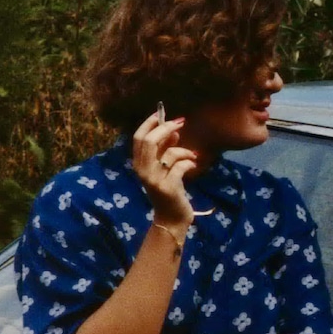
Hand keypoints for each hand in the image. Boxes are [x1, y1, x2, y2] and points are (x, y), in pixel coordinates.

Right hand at [132, 110, 198, 228]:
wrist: (172, 218)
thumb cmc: (169, 192)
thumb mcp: (164, 169)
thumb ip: (165, 150)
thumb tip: (172, 131)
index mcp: (139, 164)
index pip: (138, 138)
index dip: (150, 123)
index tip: (162, 114)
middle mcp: (142, 171)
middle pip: (150, 141)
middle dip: (166, 128)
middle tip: (181, 123)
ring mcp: (154, 180)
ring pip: (169, 153)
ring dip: (184, 151)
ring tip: (192, 156)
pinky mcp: (168, 187)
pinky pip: (181, 166)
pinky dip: (190, 163)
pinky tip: (193, 165)